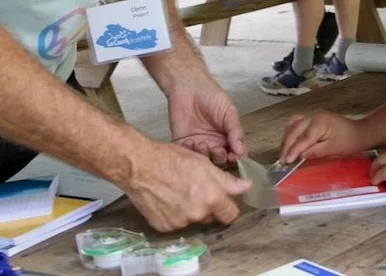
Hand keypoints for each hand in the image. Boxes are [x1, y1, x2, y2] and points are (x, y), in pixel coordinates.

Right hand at [126, 141, 251, 231]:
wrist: (138, 166)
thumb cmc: (171, 159)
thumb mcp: (203, 164)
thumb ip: (227, 180)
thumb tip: (247, 187)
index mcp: (210, 198)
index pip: (231, 214)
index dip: (229, 206)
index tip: (224, 199)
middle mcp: (197, 214)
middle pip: (211, 217)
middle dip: (208, 205)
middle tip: (196, 188)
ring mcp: (180, 223)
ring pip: (193, 219)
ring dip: (191, 209)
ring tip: (178, 190)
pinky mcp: (164, 227)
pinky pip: (177, 223)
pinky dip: (175, 214)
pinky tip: (167, 198)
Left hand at [168, 79, 246, 166]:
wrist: (189, 86)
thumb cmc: (211, 96)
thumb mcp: (229, 112)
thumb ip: (235, 131)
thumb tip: (241, 151)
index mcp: (227, 138)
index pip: (235, 154)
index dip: (236, 159)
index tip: (234, 157)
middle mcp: (214, 144)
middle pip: (219, 161)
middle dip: (220, 159)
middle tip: (217, 150)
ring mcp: (198, 145)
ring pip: (203, 160)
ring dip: (204, 156)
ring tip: (202, 144)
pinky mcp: (183, 143)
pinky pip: (186, 154)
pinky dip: (189, 152)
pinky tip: (190, 142)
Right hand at [279, 111, 366, 162]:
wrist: (359, 132)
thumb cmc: (348, 142)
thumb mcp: (333, 150)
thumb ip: (316, 151)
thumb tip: (300, 155)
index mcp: (320, 123)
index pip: (303, 138)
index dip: (293, 150)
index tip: (286, 161)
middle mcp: (313, 115)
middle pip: (294, 130)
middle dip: (286, 145)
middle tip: (282, 160)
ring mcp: (311, 114)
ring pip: (292, 124)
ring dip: (286, 138)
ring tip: (283, 152)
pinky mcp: (311, 117)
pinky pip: (296, 122)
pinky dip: (290, 131)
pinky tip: (288, 141)